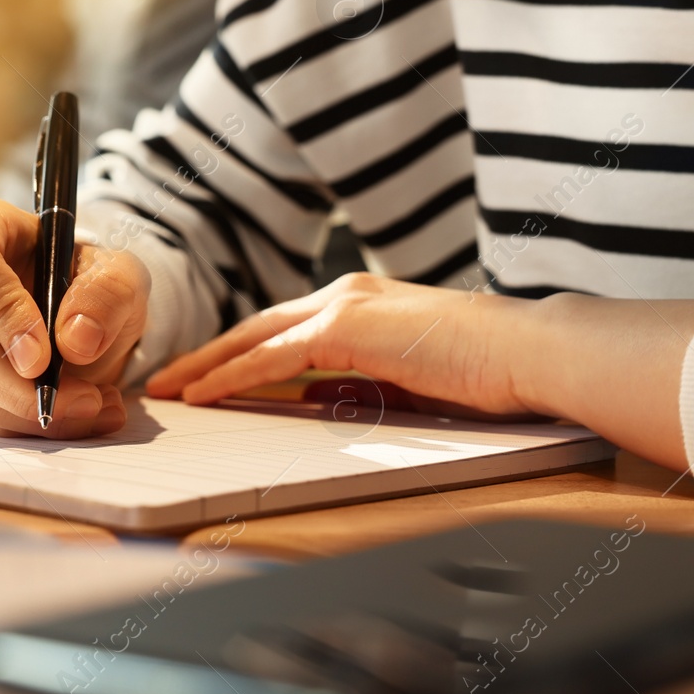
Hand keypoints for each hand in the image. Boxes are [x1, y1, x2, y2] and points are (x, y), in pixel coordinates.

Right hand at [0, 195, 149, 437]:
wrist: (71, 314)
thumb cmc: (86, 283)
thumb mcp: (120, 276)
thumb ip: (109, 295)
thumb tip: (76, 339)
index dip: (1, 313)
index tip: (43, 359)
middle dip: (20, 390)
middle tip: (87, 402)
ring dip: (26, 414)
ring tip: (91, 406)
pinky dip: (14, 426)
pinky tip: (60, 414)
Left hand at [145, 272, 532, 418]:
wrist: (524, 352)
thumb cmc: (482, 371)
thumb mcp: (408, 380)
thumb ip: (361, 384)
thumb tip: (321, 399)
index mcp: (360, 302)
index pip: (283, 327)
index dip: (239, 351)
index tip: (205, 374)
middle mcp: (345, 294)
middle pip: (256, 326)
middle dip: (207, 354)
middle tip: (168, 379)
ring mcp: (343, 306)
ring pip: (255, 338)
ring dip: (207, 365)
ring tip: (170, 390)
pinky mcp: (346, 328)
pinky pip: (273, 356)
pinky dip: (234, 375)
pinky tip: (205, 393)